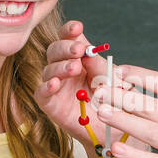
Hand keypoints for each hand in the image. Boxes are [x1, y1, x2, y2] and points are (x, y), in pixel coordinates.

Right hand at [35, 19, 126, 146]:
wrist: (114, 130)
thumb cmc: (116, 103)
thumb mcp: (115, 82)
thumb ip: (102, 68)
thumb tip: (89, 53)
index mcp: (81, 58)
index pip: (70, 38)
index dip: (70, 30)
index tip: (77, 27)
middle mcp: (65, 69)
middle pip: (55, 50)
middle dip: (66, 47)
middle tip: (78, 50)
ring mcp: (57, 86)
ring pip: (48, 70)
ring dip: (60, 66)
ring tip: (74, 68)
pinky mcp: (50, 105)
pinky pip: (41, 93)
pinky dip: (46, 87)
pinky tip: (54, 84)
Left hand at [93, 65, 157, 157]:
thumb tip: (142, 94)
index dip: (140, 75)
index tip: (118, 70)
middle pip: (152, 105)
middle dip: (122, 96)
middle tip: (99, 90)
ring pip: (150, 131)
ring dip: (124, 120)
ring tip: (101, 112)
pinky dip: (134, 156)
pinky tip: (115, 149)